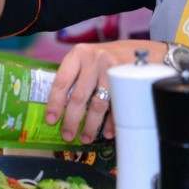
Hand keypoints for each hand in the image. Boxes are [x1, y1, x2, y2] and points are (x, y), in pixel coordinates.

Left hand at [46, 40, 161, 143]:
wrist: (137, 50)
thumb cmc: (104, 59)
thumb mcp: (86, 59)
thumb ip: (73, 78)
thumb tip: (59, 110)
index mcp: (79, 54)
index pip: (62, 81)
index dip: (55, 103)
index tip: (51, 120)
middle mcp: (95, 60)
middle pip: (79, 96)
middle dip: (72, 120)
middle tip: (67, 135)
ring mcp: (113, 70)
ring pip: (98, 103)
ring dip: (91, 125)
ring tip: (85, 138)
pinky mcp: (128, 80)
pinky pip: (117, 105)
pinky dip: (112, 121)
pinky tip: (107, 132)